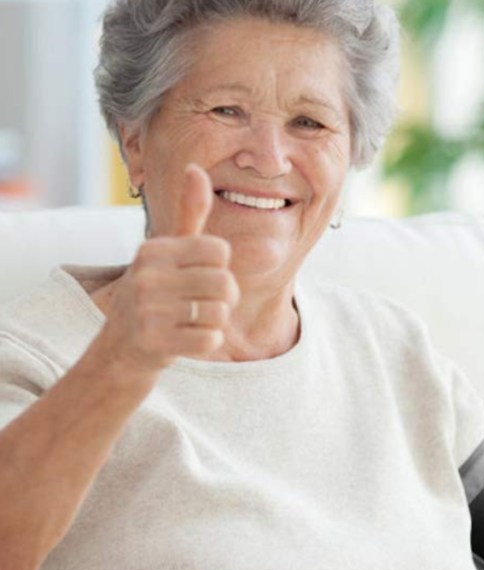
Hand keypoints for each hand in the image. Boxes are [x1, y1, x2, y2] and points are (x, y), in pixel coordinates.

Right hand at [99, 164, 239, 373]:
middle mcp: (146, 276)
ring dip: (214, 322)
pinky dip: (207, 342)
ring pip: (220, 313)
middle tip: (202, 303)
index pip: (220, 252)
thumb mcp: (167, 252)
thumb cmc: (155, 293)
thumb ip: (189, 214)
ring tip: (189, 321)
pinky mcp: (153, 342)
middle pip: (225, 283)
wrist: (119, 348)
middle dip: (224, 298)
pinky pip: (211, 340)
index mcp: (153, 250)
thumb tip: (196, 168)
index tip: (199, 276)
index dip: (219, 267)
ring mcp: (147, 310)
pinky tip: (186, 339)